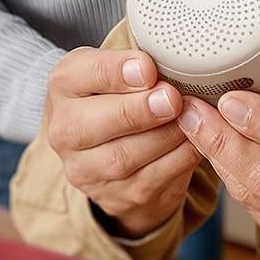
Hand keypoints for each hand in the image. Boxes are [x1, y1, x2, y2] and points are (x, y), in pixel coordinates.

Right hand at [45, 46, 201, 239]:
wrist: (105, 144)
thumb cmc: (114, 91)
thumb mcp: (115, 64)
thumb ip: (134, 62)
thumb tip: (165, 66)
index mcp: (63, 85)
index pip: (84, 75)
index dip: (116, 72)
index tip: (148, 68)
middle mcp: (64, 132)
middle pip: (95, 126)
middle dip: (139, 112)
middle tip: (172, 99)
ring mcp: (86, 171)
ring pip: (124, 159)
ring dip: (164, 136)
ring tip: (191, 117)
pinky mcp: (115, 198)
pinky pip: (150, 181)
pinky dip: (178, 159)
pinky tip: (195, 141)